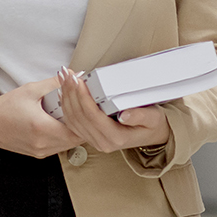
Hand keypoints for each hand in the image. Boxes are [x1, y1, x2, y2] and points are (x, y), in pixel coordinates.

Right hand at [0, 75, 84, 159]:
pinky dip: (63, 135)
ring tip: (66, 114)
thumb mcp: (31, 90)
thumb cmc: (4, 108)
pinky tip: (57, 122)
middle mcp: (42, 143)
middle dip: (81, 123)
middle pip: (77, 138)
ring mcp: (41, 151)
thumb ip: (55, 83)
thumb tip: (72, 76)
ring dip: (73, 130)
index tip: (84, 106)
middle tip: (79, 108)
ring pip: (69, 144)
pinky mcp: (38, 153)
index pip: (78, 129)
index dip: (85, 118)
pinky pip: (59, 146)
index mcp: (41, 128)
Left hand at [54, 69, 170, 153]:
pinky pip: (73, 122)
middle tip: (67, 74)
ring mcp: (94, 140)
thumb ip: (140, 116)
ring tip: (63, 78)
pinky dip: (66, 106)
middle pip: (79, 117)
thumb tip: (124, 115)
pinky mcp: (90, 136)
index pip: (92, 116)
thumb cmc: (152, 124)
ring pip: (72, 120)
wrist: (152, 135)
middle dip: (71, 93)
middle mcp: (102, 142)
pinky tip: (63, 91)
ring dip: (66, 97)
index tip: (78, 80)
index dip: (83, 97)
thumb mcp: (153, 118)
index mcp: (116, 137)